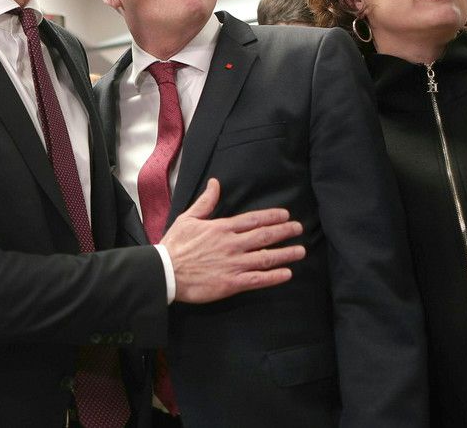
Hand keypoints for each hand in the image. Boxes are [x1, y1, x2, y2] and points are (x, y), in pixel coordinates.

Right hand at [160, 178, 304, 302]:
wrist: (165, 272)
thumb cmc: (175, 245)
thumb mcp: (188, 218)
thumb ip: (206, 202)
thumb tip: (215, 183)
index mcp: (222, 228)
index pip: (253, 219)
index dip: (272, 217)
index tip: (286, 215)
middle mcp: (232, 244)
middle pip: (265, 236)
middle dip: (285, 232)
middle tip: (299, 229)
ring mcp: (234, 264)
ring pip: (266, 257)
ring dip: (285, 254)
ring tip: (300, 251)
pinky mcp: (231, 283)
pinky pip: (258, 279)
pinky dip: (274, 277)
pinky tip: (287, 274)